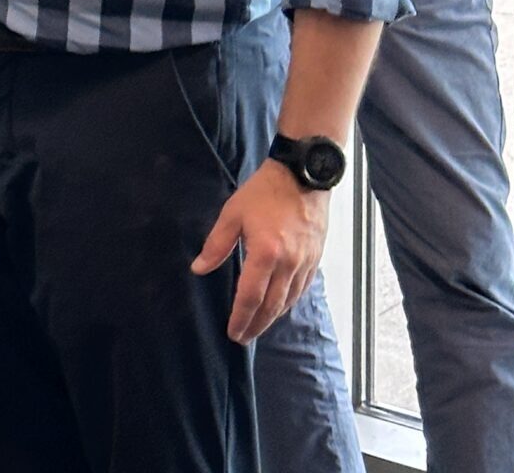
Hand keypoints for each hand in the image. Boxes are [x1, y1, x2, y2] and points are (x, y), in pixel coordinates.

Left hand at [192, 159, 328, 342]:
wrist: (302, 175)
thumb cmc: (264, 192)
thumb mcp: (233, 213)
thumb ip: (216, 244)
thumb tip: (199, 268)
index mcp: (265, 253)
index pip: (250, 297)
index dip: (241, 318)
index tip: (233, 333)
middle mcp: (288, 264)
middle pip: (271, 306)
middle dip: (256, 325)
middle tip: (243, 337)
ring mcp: (304, 263)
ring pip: (288, 301)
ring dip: (272, 317)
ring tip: (257, 325)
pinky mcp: (315, 259)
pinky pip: (301, 290)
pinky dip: (288, 303)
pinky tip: (279, 306)